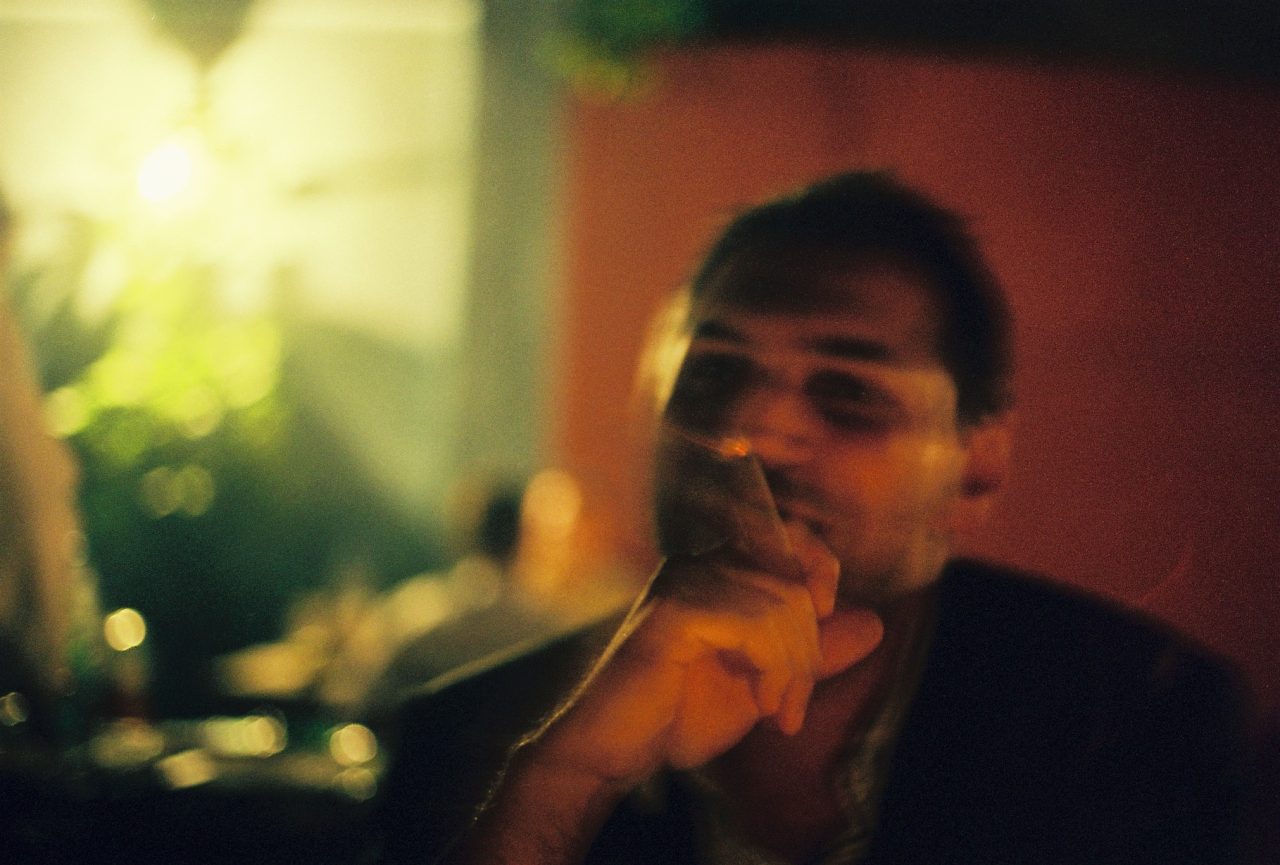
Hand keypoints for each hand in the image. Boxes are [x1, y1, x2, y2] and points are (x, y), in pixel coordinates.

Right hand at [526, 521, 883, 786]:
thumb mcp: (763, 683)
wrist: (616, 750)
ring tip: (777, 712)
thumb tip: (874, 623)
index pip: (795, 541)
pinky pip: (755, 624)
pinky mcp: (675, 612)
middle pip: (796, 585)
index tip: (819, 634)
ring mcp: (685, 582)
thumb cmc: (677, 715)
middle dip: (810, 653)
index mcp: (718, 572)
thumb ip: (813, 654)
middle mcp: (701, 565)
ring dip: (794, 670)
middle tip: (791, 708)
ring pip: (782, 605)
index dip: (823, 578)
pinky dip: (773, 669)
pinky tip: (761, 704)